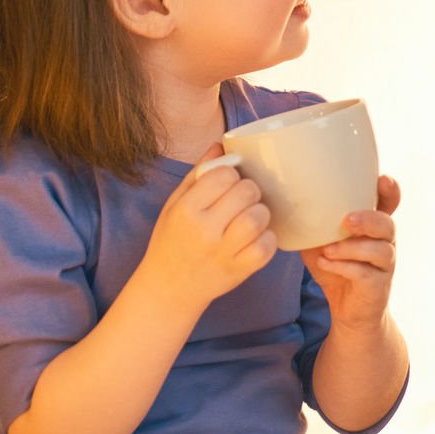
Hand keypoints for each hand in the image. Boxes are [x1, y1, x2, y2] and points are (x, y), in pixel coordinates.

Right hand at [138, 146, 276, 313]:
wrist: (167, 289)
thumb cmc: (171, 241)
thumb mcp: (175, 205)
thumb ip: (199, 174)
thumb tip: (222, 144)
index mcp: (186, 210)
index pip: (224, 175)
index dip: (232, 174)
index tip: (229, 183)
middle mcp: (203, 230)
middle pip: (246, 192)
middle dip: (250, 191)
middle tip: (243, 199)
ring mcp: (222, 252)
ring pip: (258, 217)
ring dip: (260, 213)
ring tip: (250, 217)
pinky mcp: (238, 271)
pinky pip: (267, 247)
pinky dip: (267, 239)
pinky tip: (255, 238)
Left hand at [308, 175, 399, 331]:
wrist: (349, 311)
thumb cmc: (337, 269)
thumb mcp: (321, 244)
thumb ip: (313, 226)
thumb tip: (283, 204)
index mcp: (373, 228)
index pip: (390, 204)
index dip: (390, 191)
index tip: (382, 179)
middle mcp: (384, 243)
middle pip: (387, 224)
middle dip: (369, 220)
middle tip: (347, 220)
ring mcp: (384, 266)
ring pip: (380, 250)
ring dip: (352, 247)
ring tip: (328, 250)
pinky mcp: (377, 287)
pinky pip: (366, 274)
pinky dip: (344, 268)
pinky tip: (325, 264)